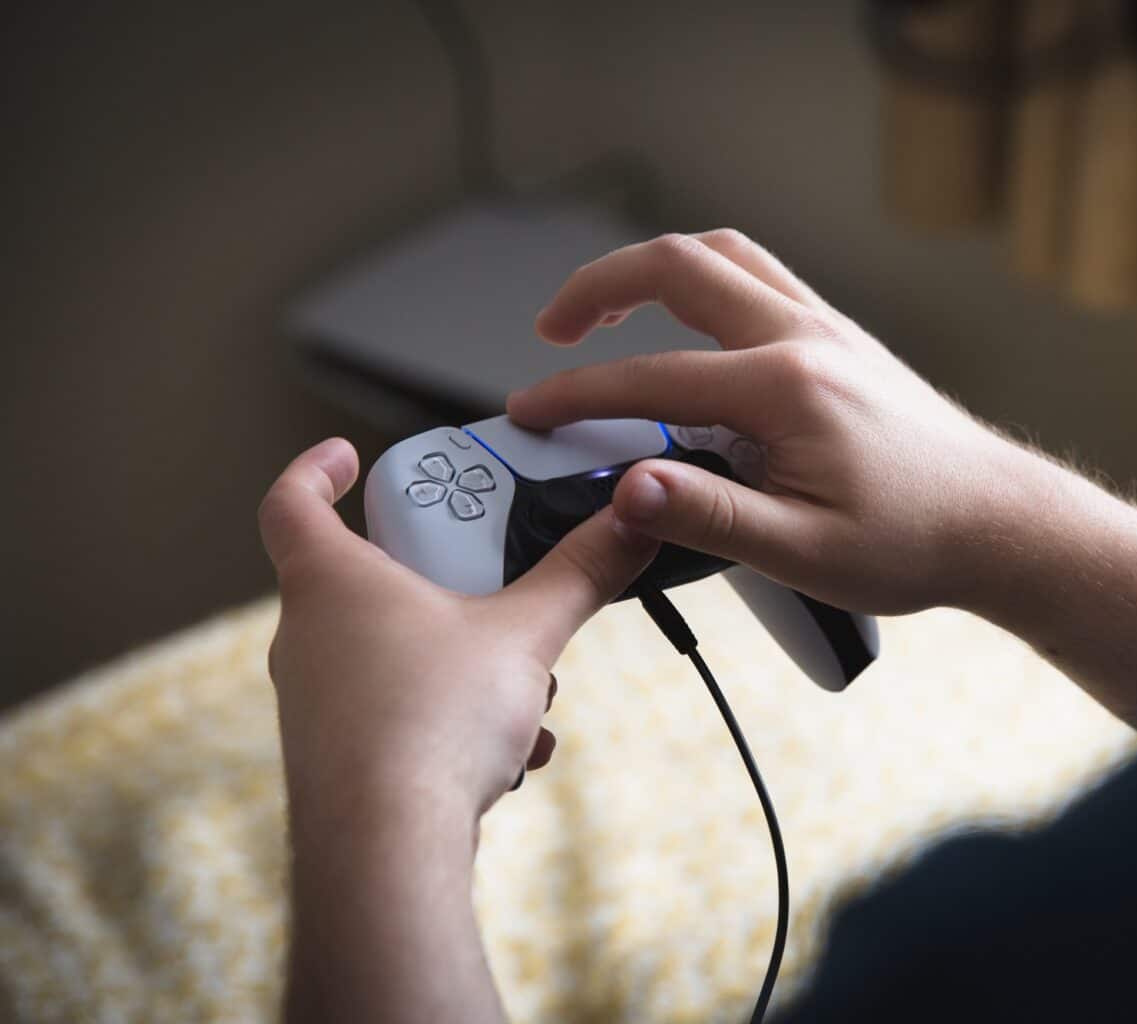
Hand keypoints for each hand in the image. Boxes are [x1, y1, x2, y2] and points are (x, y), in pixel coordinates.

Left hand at [257, 437, 658, 825]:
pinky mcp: (341, 758)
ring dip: (460, 655)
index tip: (347, 456)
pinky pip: (401, 712)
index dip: (315, 469)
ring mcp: (318, 703)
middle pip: (361, 577)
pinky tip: (512, 747)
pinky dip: (453, 715)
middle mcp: (308, 639)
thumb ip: (581, 572)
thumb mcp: (525, 633)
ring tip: (522, 680)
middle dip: (436, 575)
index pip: (292, 502)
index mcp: (331, 584)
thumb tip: (629, 521)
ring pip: (392, 652)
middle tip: (486, 571)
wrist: (389, 849)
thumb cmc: (429, 727)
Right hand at [506, 230, 1020, 615]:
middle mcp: (805, 336)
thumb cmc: (914, 541)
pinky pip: (758, 277)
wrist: (998, 522)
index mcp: (786, 386)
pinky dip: (702, 281)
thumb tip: (629, 490)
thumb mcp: (802, 551)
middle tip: (552, 329)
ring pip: (721, 256)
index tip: (531, 412)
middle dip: (598, 288)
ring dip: (652, 270)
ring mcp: (826, 328)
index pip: (650, 378)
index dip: (576, 394)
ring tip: (606, 313)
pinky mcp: (839, 339)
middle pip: (678, 267)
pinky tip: (687, 328)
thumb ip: (708, 516)